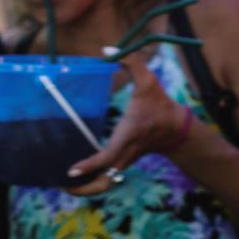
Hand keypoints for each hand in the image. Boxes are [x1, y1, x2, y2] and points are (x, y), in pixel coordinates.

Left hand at [65, 60, 188, 195]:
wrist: (176, 127)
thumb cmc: (159, 103)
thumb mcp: (149, 80)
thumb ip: (132, 62)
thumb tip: (109, 49)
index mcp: (128, 135)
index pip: (108, 156)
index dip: (90, 165)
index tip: (71, 171)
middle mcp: (125, 153)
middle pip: (105, 182)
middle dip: (84, 189)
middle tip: (62, 185)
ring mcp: (125, 161)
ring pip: (105, 185)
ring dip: (86, 190)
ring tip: (64, 185)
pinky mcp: (123, 163)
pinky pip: (106, 179)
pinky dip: (92, 182)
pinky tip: (77, 176)